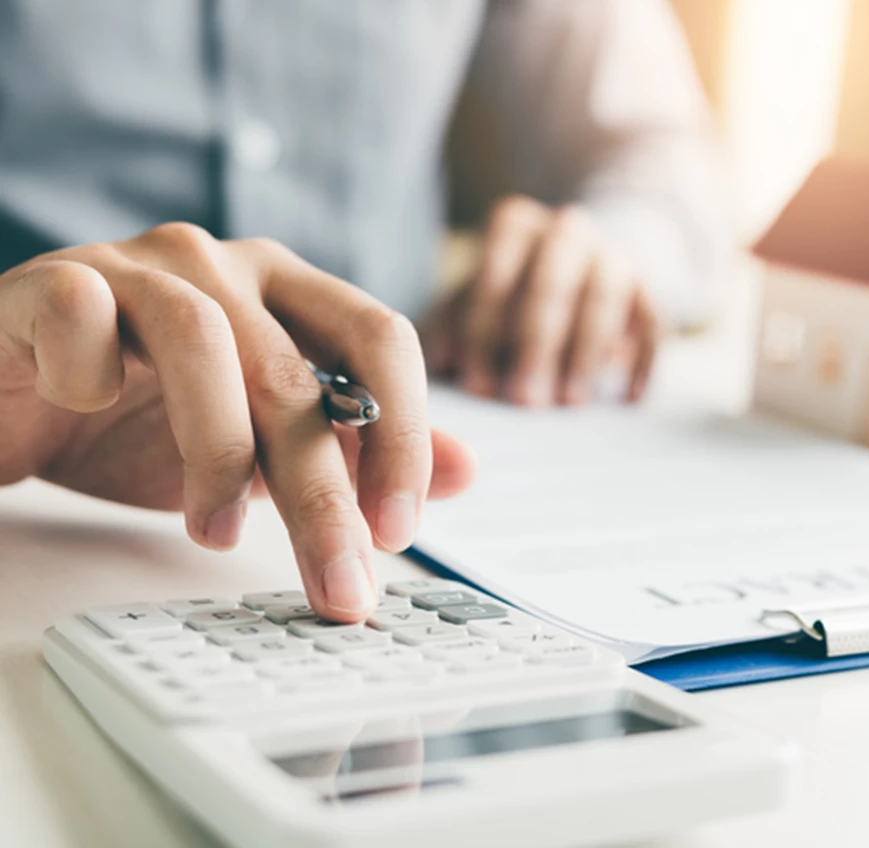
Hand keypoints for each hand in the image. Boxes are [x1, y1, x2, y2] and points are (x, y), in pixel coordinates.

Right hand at [0, 224, 475, 620]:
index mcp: (289, 292)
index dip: (402, 433)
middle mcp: (224, 265)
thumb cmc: (140, 418)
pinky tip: (86, 412)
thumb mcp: (264, 446)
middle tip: (337, 584)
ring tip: (216, 534)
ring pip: (204, 343)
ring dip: (216, 453)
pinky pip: (84, 314)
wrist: (13, 398)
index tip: (398, 532)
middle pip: (295, 371)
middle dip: (322, 493)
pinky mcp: (52, 280)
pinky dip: (91, 377)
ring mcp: (137, 265)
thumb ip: (357, 450)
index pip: (380, 339)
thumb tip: (466, 470)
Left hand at [423, 196, 660, 405]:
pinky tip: (628, 399)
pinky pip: (653, 322)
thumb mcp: (475, 298)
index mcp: (514, 226)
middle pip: (551, 285)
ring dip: (586, 353)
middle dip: (537, 347)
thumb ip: (451, 325)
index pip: (495, 274)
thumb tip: (441, 362)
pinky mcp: (649, 288)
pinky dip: (642, 361)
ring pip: (604, 299)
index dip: (484, 333)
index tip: (478, 387)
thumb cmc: (513, 290)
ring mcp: (613, 255)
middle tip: (526, 401)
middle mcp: (566, 230)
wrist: (584, 260)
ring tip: (570, 402)